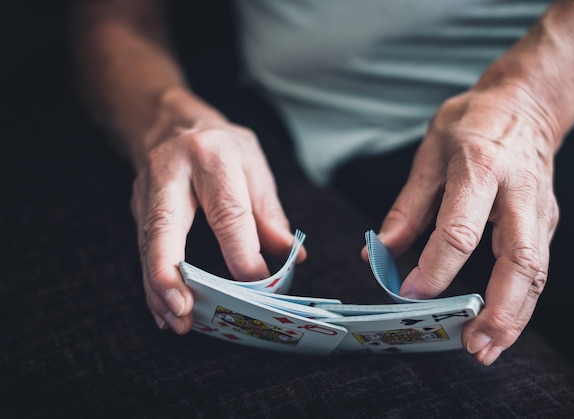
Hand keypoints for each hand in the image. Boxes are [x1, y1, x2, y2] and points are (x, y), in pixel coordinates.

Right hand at [130, 99, 303, 333]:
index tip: (258, 284)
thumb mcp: (254, 166)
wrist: (168, 122)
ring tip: (176, 322)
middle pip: (165, 227)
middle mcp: (171, 173)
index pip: (227, 212)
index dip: (242, 253)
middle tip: (183, 311)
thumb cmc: (220, 146)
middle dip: (171, 273)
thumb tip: (291, 257)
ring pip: (148, 246)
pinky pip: (143, 252)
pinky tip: (164, 310)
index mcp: (211, 157)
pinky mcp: (136, 210)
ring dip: (159, 289)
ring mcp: (146, 192)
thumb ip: (270, 213)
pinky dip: (153, 284)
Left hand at [377, 84, 559, 364]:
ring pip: (536, 272)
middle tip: (472, 345)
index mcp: (481, 167)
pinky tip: (500, 323)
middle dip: (498, 310)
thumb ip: (406, 207)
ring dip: (514, 316)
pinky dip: (520, 302)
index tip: (411, 295)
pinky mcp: (546, 222)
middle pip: (519, 261)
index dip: (436, 269)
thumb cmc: (473, 122)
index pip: (459, 230)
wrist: (526, 103)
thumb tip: (379, 253)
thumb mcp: (429, 153)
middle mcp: (519, 192)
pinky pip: (537, 268)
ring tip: (486, 347)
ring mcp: (539, 209)